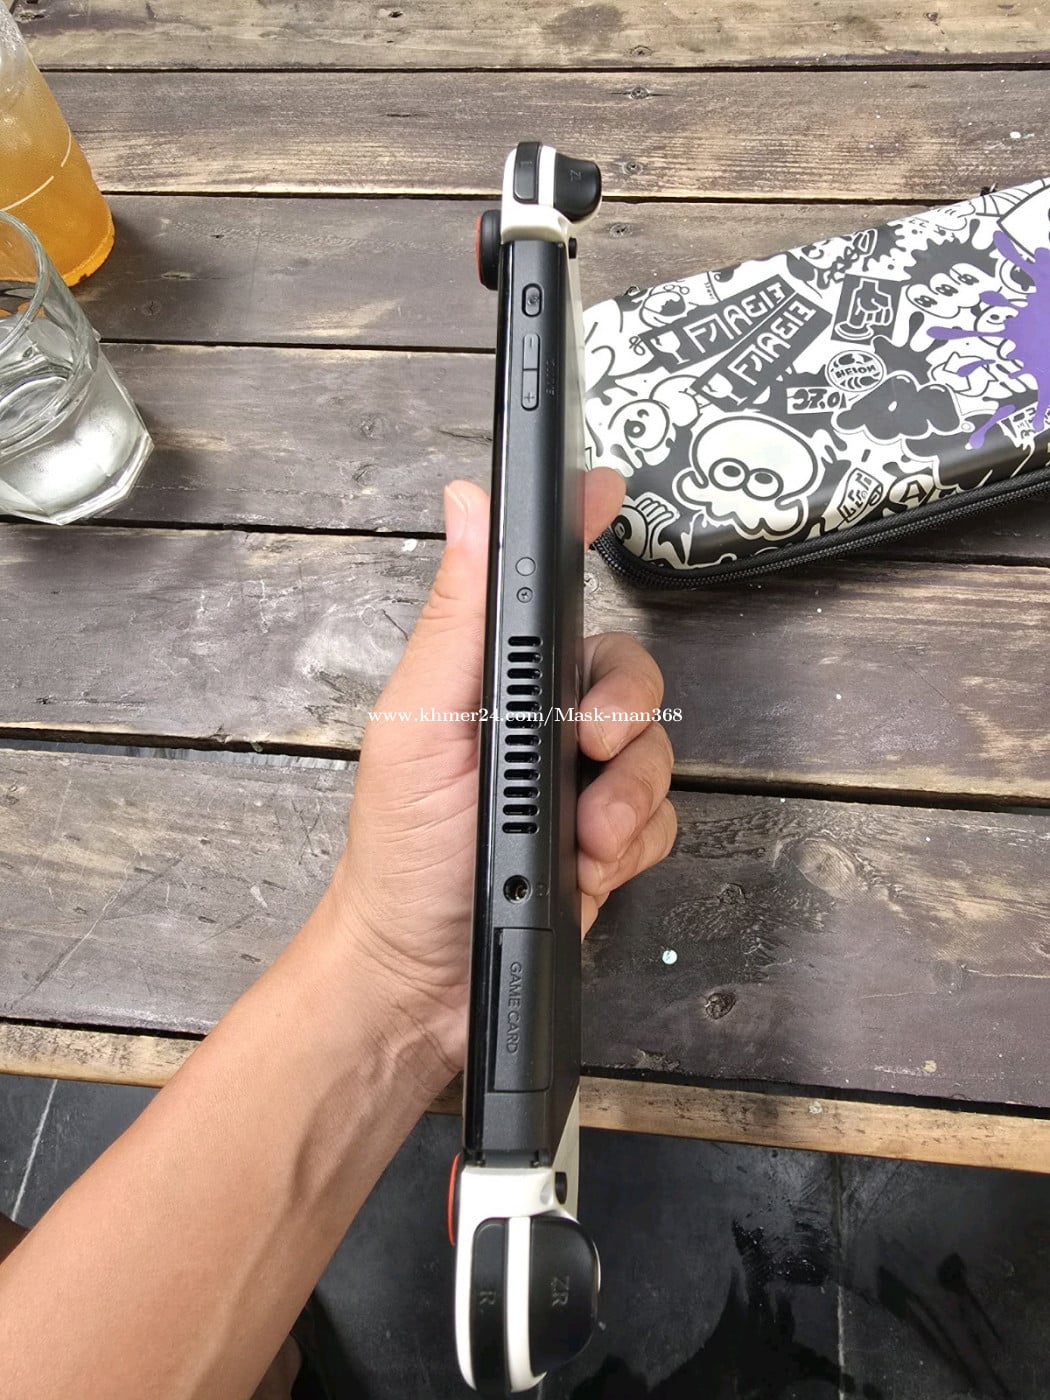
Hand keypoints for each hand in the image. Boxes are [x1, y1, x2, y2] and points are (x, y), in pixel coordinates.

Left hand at [324, 470, 676, 1087]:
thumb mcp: (421, 726)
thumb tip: (468, 505)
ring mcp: (575, 782)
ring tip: (583, 836)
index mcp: (488, 680)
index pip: (545, 588)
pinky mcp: (607, 839)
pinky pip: (662, 814)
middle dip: (624, 709)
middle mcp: (536, 721)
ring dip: (627, 793)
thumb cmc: (402, 854)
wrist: (423, 979)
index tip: (605, 492)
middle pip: (625, 671)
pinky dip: (635, 839)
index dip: (580, 533)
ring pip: (654, 748)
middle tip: (590, 747)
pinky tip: (593, 865)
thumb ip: (458, 620)